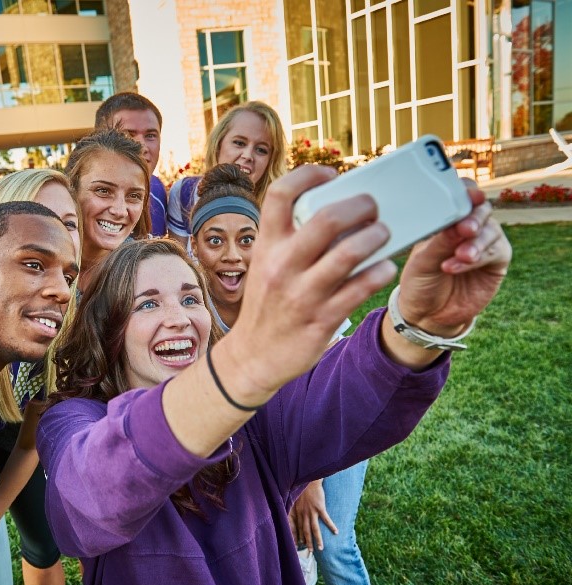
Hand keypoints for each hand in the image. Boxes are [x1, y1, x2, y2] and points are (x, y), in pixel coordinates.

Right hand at [216, 165, 397, 404]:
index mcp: (266, 246)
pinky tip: (385, 267)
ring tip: (384, 233)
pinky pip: (361, 287)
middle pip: (326, 219)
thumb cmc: (268, 304)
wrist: (254, 356)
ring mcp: (302, 294)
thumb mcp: (267, 265)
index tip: (330, 174)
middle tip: (373, 207)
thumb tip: (337, 210)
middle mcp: (282, 266)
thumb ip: (291, 239)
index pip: (280, 195)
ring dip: (376, 236)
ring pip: (350, 253)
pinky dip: (380, 271)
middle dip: (360, 205)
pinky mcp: (322, 319)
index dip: (308, 175)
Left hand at [288, 480, 337, 552]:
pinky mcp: (320, 507)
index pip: (298, 528)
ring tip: (321, 548)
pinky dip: (331, 526)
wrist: (308, 480)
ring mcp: (312, 511)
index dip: (299, 536)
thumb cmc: (301, 489)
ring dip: (318, 539)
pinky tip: (336, 532)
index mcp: (297, 512)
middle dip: (308, 542)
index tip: (300, 545)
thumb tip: (297, 514)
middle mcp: (304, 514)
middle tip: (310, 552)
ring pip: (315, 529)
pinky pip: (326, 519)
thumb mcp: (294, 499)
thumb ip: (295, 507)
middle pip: (305, 531)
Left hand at [395, 182, 510, 335]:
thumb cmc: (419, 282)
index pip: (460, 197)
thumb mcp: (421, 262)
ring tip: (460, 255)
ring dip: (476, 242)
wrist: (427, 314)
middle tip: (465, 229)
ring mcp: (483, 243)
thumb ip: (439, 242)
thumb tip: (457, 224)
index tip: (469, 195)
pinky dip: (477, 258)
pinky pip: (495, 252)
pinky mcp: (496, 262)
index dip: (466, 192)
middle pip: (481, 210)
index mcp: (445, 220)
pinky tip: (457, 266)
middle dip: (474, 217)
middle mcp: (467, 227)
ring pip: (491, 230)